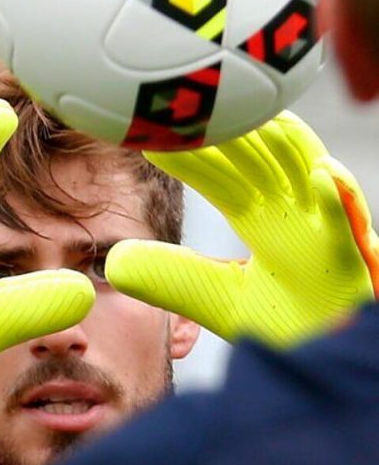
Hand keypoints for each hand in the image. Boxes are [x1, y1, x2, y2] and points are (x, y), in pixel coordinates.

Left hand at [106, 111, 377, 347]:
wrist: (317, 361)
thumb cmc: (278, 324)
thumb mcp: (211, 297)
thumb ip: (169, 278)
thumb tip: (113, 262)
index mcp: (262, 222)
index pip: (223, 180)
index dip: (193, 159)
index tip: (154, 138)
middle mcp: (292, 217)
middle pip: (261, 165)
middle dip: (231, 135)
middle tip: (196, 103)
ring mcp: (323, 233)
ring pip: (306, 177)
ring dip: (284, 146)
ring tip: (253, 114)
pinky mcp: (351, 261)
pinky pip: (349, 228)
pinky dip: (340, 201)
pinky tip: (322, 175)